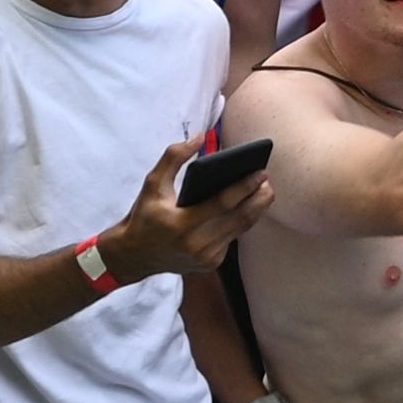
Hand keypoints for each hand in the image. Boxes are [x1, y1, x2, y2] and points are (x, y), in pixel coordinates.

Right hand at [103, 136, 273, 279]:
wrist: (134, 256)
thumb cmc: (144, 216)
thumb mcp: (152, 184)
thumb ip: (173, 158)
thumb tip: (200, 138)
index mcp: (182, 224)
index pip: (223, 204)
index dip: (244, 187)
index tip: (261, 172)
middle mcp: (197, 245)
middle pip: (240, 219)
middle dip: (259, 199)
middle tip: (268, 181)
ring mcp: (206, 258)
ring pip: (240, 230)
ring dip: (256, 209)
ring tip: (265, 190)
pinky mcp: (211, 264)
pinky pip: (232, 239)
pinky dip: (241, 222)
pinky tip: (249, 207)